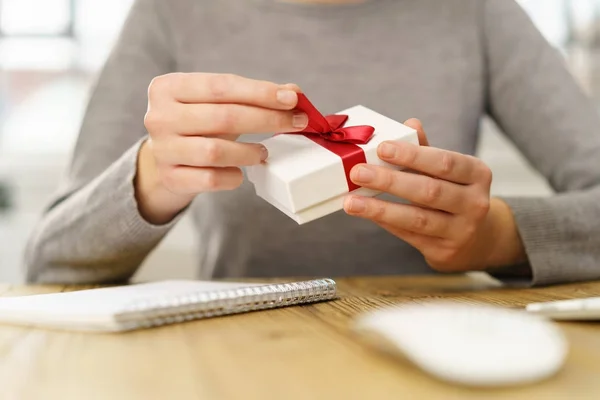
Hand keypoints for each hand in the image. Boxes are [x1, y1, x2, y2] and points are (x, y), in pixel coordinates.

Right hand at [136, 73, 307, 223]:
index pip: (221, 86)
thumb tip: (294, 92)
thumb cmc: (198, 124)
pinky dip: (232, 176)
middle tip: (295, 123)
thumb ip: (253, 95)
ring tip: (264, 152)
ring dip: (249, 152)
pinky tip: (241, 172)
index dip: (260, 92)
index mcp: (168, 87)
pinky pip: (210, 179)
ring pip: (216, 152)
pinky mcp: (170, 177)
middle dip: (266, 119)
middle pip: (223, 117)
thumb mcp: (217, 103)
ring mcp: (163, 149)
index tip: (292, 98)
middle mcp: (159, 116)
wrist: (167, 158)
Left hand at [343, 119, 525, 271]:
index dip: (412, 155)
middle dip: (390, 181)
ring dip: (380, 208)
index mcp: (477, 173)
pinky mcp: (444, 251)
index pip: (444, 162)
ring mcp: (461, 230)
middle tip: (358, 172)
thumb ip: (427, 149)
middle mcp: (475, 203)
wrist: (475, 239)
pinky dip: (385, 222)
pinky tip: (365, 213)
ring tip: (351, 202)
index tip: (382, 148)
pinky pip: (408, 234)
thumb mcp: (448, 170)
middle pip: (429, 191)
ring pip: (417, 218)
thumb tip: (409, 124)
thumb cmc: (454, 193)